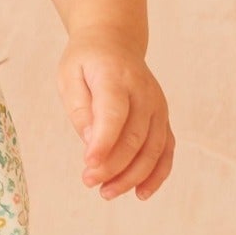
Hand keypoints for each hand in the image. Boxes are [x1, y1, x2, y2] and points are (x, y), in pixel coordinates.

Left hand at [57, 40, 173, 199]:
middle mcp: (144, 93)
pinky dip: (157, 174)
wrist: (115, 41)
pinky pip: (166, 150)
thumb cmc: (87, 61)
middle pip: (135, 137)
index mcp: (116, 77)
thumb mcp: (69, 75)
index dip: (103, 142)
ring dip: (132, 176)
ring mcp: (158, 107)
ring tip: (106, 192)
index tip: (88, 164)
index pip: (114, 113)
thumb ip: (79, 108)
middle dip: (113, 166)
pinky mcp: (163, 119)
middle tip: (88, 181)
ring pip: (153, 149)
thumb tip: (91, 142)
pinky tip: (140, 193)